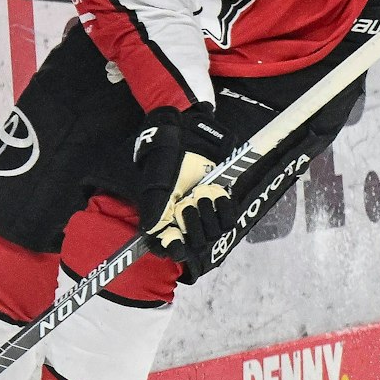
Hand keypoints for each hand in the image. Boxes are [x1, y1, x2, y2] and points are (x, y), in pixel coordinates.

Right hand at [133, 105, 233, 268]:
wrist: (186, 130)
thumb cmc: (165, 155)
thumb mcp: (155, 180)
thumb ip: (153, 206)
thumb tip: (151, 230)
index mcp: (164, 216)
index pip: (167, 246)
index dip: (173, 249)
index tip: (177, 246)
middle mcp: (184, 217)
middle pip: (193, 243)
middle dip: (192, 226)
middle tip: (186, 205)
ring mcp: (203, 210)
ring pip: (212, 233)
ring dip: (207, 216)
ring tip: (200, 194)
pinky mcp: (221, 200)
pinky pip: (228, 220)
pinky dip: (224, 210)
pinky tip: (217, 195)